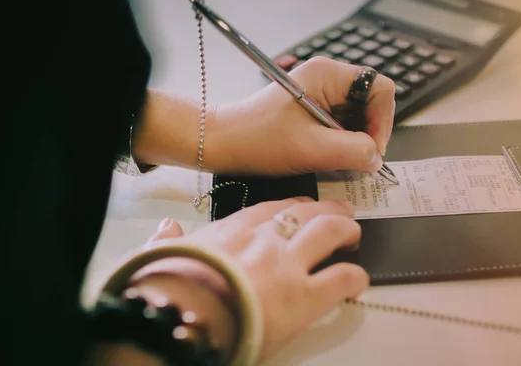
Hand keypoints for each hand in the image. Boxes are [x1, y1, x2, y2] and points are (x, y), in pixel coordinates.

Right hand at [129, 197, 368, 360]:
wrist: (182, 316)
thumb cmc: (171, 288)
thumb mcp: (162, 255)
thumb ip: (168, 239)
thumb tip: (167, 228)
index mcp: (235, 229)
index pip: (272, 208)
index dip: (293, 205)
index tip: (302, 207)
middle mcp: (266, 239)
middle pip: (307, 212)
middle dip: (328, 210)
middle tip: (340, 213)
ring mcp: (288, 264)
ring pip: (330, 233)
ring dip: (346, 231)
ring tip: (354, 235)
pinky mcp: (305, 297)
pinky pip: (342, 278)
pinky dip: (355, 277)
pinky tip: (358, 280)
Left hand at [205, 57, 395, 174]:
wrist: (224, 143)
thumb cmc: (257, 139)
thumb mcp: (311, 149)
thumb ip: (353, 152)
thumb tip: (377, 158)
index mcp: (327, 74)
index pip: (380, 88)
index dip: (383, 120)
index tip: (372, 149)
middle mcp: (326, 79)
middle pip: (370, 103)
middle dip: (368, 133)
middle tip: (357, 159)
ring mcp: (319, 94)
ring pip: (357, 116)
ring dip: (354, 140)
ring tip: (336, 158)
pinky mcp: (312, 110)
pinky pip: (340, 124)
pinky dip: (340, 142)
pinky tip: (327, 155)